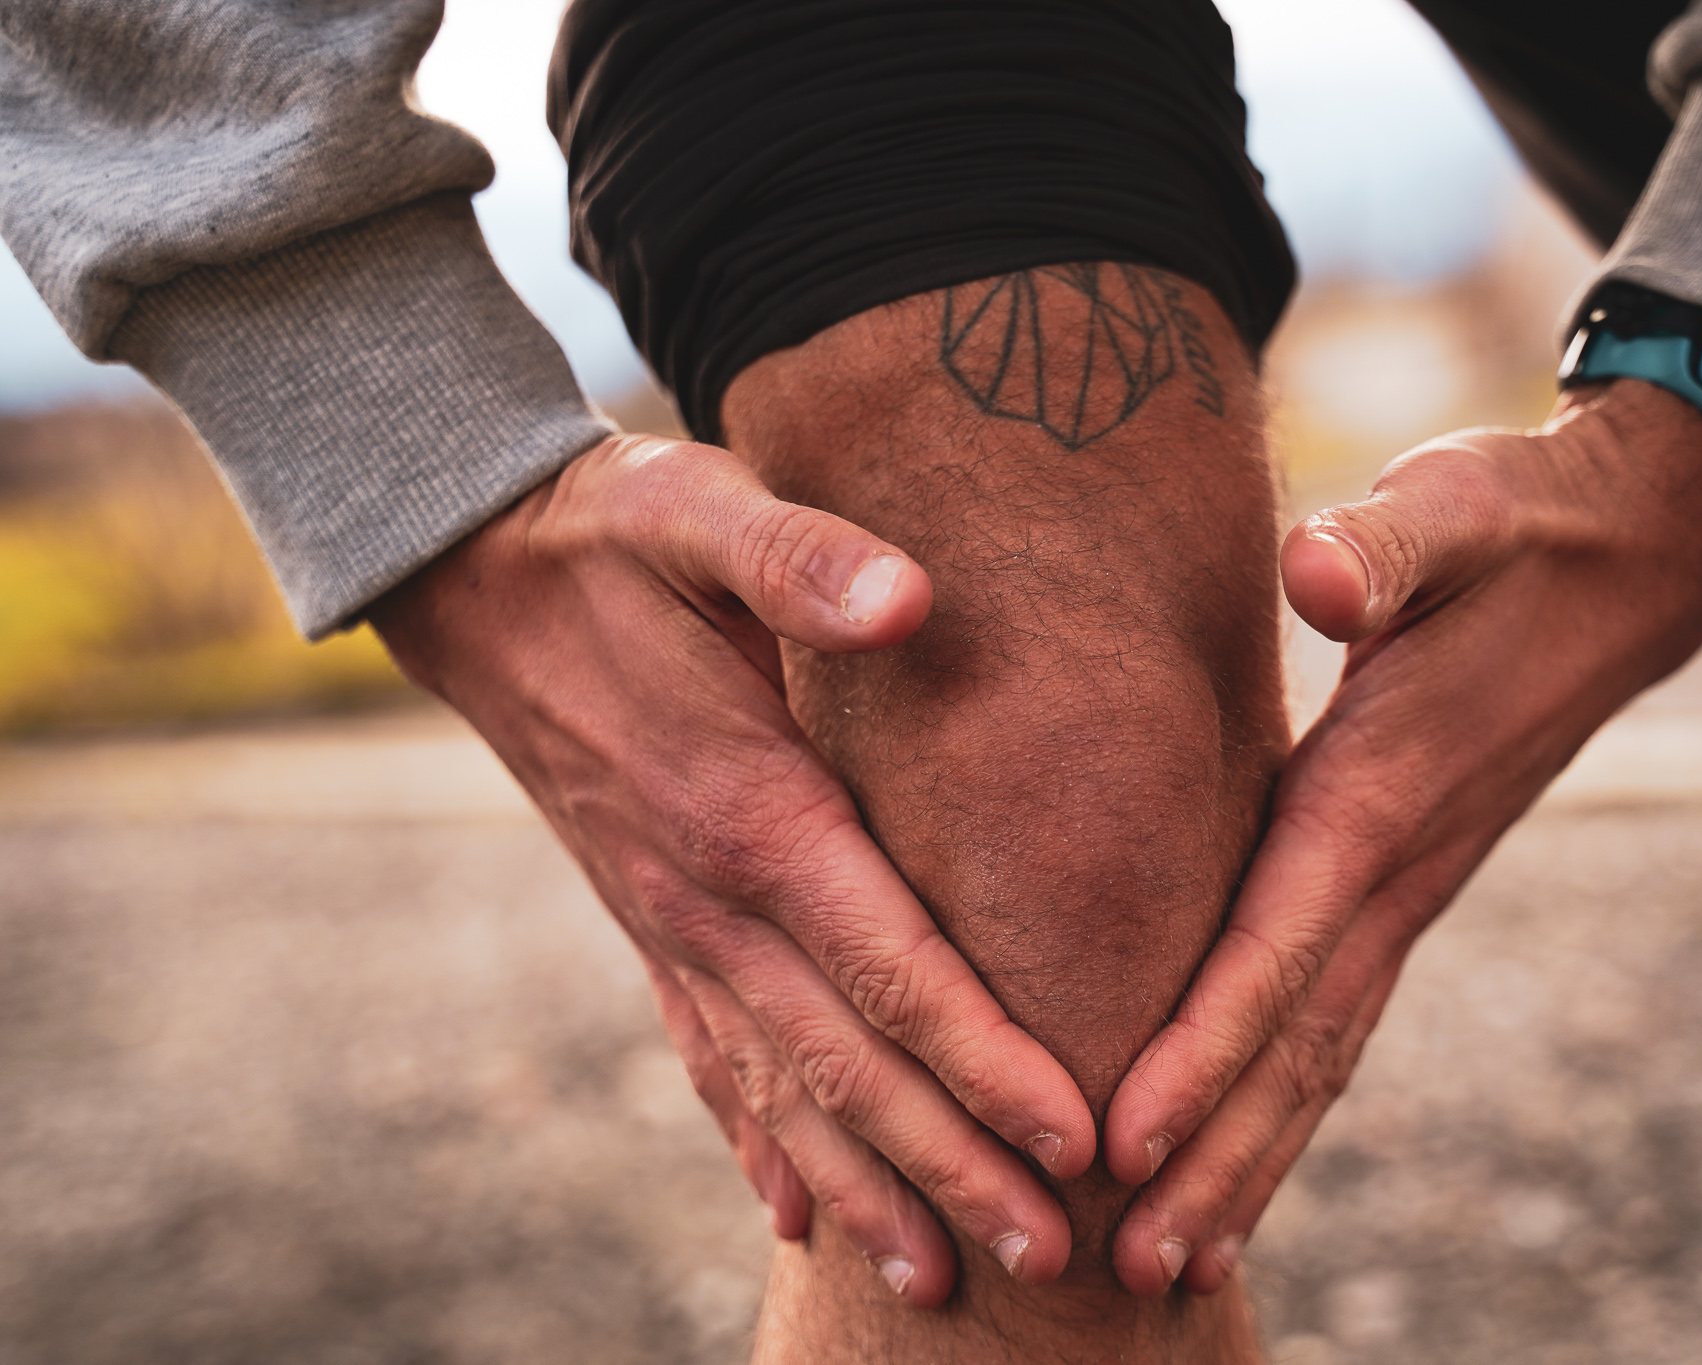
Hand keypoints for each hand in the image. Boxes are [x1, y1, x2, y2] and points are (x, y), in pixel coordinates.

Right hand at [369, 433, 1093, 1304]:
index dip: (980, 1058)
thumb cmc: (618, 538)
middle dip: (951, 1166)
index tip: (1070, 1137)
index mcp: (751, 810)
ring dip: (865, 1189)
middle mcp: (710, 896)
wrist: (479, 579)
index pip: (887, 965)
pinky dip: (756, 1143)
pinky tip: (797, 1213)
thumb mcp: (703, 510)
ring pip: (778, 1089)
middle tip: (1053, 1257)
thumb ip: (800, 557)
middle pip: (846, 1063)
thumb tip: (910, 598)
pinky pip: (708, 1057)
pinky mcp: (651, 927)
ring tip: (940, 1283)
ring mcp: (672, 926)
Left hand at [1104, 380, 1701, 1292]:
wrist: (1646, 548)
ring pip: (1325, 1051)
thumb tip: (1317, 571)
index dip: (1201, 1045)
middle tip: (1133, 1272)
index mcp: (1383, 788)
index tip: (1121, 1142)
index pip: (1279, 942)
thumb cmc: (1526, 520)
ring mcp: (1413, 884)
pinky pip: (1340, 1011)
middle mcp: (1399, 864)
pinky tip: (1245, 1149)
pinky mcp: (1408, 876)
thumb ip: (1391, 540)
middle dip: (1218, 1159)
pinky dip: (1290, 1096)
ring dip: (1255, 1159)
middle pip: (1300, 1043)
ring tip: (1178, 1263)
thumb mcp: (1460, 502)